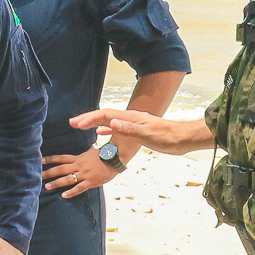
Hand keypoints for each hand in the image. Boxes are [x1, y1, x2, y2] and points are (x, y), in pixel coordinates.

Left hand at [44, 148, 118, 196]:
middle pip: (60, 169)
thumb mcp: (94, 151)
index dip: (50, 159)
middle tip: (38, 176)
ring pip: (67, 179)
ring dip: (56, 183)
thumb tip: (85, 151)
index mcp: (79, 158)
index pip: (61, 158)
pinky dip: (71, 192)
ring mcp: (84, 174)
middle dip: (48, 172)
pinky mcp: (91, 182)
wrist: (117, 157)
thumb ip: (86, 153)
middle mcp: (79, 165)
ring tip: (47, 186)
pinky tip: (64, 196)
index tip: (40, 160)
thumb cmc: (107, 153)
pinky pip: (79, 188)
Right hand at [69, 107, 211, 155]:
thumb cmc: (168, 137)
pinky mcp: (136, 131)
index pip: (105, 115)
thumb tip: (110, 122)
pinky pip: (115, 129)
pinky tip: (100, 134)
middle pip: (104, 116)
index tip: (77, 124)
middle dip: (87, 119)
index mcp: (131, 117)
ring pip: (108, 122)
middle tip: (72, 123)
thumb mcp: (148, 134)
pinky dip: (105, 130)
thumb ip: (129, 129)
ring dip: (94, 123)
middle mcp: (129, 118)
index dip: (90, 118)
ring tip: (81, 127)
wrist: (182, 139)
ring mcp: (132, 124)